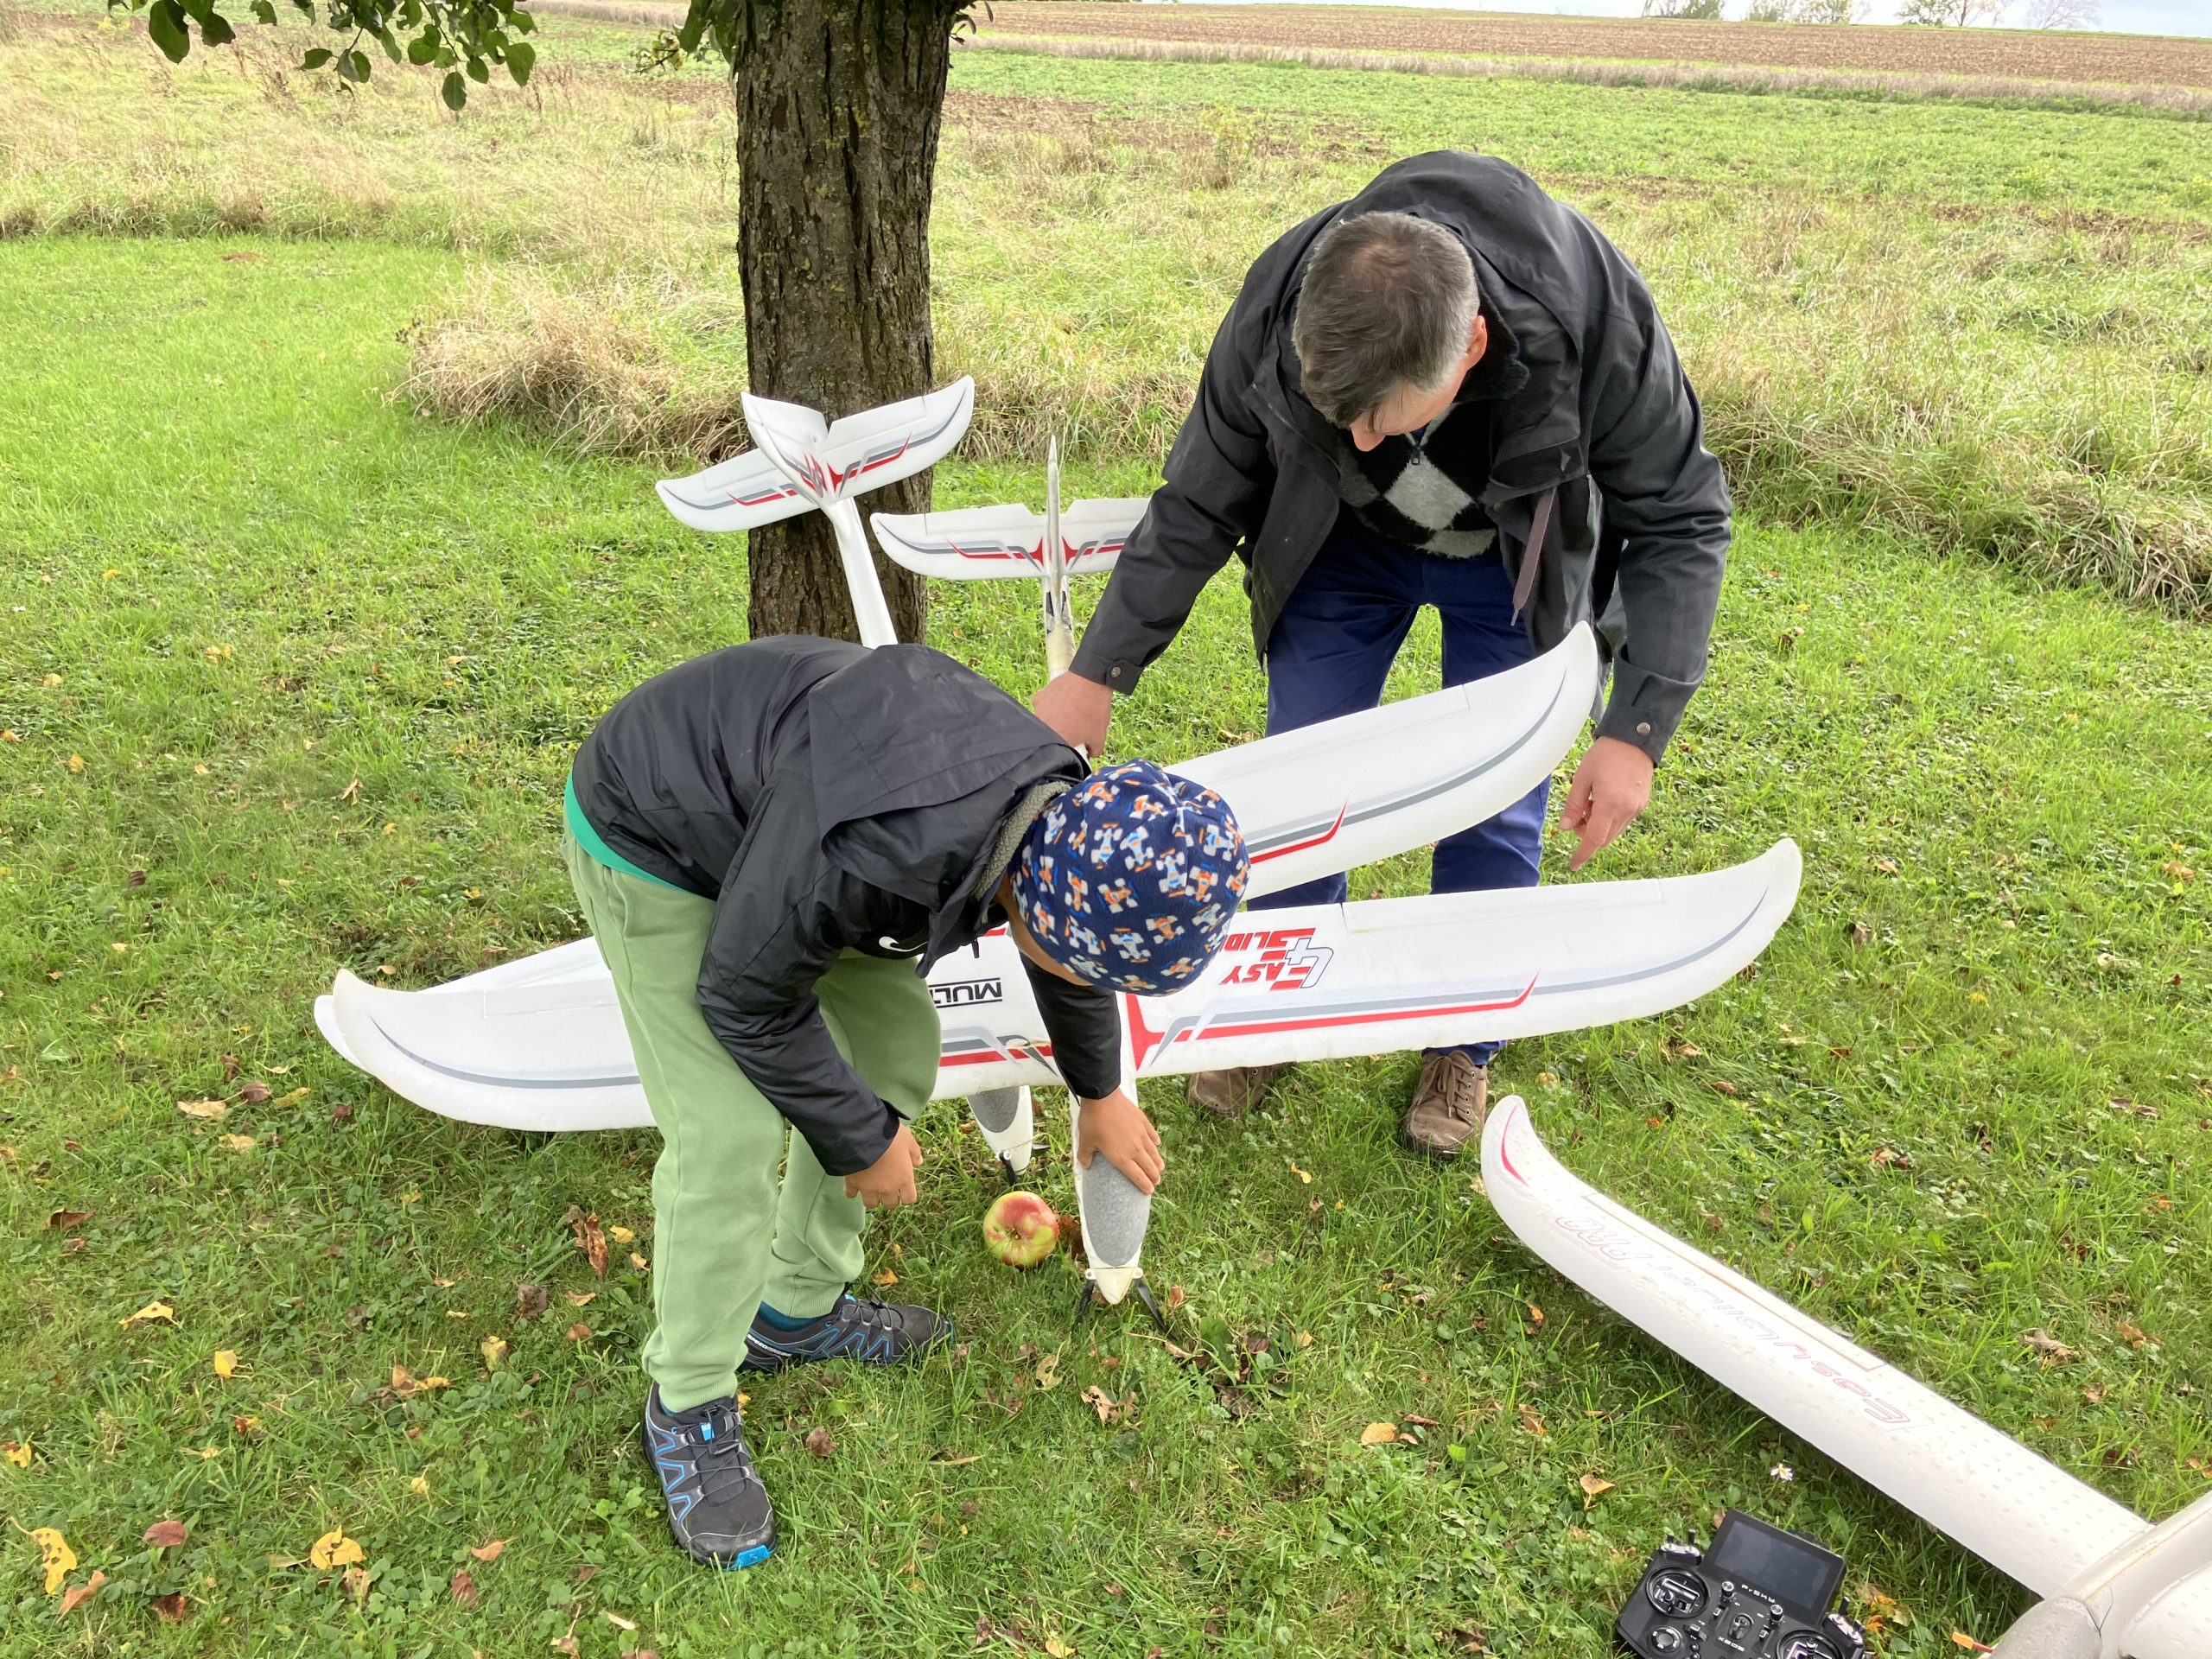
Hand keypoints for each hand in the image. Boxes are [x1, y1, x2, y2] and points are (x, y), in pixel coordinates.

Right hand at [844, 1123, 923, 1208]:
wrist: (865, 1135)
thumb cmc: (890, 1137)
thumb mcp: (908, 1140)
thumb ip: (914, 1153)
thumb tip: (918, 1162)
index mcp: (904, 1178)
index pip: (909, 1199)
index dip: (906, 1196)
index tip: (903, 1190)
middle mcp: (888, 1188)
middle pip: (890, 1204)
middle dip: (889, 1198)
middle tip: (886, 1188)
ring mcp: (869, 1188)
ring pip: (871, 1204)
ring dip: (871, 1198)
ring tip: (870, 1189)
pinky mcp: (853, 1184)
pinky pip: (851, 1194)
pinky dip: (852, 1191)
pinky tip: (853, 1185)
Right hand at [1031, 670, 1112, 756]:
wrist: (1091, 679)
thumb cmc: (1094, 708)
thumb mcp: (1099, 735)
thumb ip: (1093, 751)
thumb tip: (1089, 753)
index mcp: (1056, 740)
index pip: (1056, 753)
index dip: (1066, 750)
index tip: (1074, 745)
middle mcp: (1042, 727)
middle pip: (1048, 738)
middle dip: (1059, 736)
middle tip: (1072, 728)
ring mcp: (1037, 712)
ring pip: (1043, 722)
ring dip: (1053, 721)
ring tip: (1069, 713)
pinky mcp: (1038, 698)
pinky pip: (1042, 708)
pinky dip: (1050, 707)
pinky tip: (1062, 703)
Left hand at [1075, 1090, 1164, 1194]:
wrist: (1103, 1097)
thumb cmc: (1093, 1121)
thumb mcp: (1085, 1141)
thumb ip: (1085, 1156)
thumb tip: (1086, 1165)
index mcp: (1121, 1157)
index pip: (1137, 1176)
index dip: (1144, 1185)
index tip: (1149, 1191)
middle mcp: (1134, 1149)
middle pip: (1149, 1167)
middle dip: (1154, 1177)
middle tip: (1156, 1182)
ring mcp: (1141, 1135)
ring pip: (1153, 1152)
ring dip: (1157, 1162)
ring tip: (1160, 1167)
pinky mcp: (1143, 1122)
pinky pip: (1152, 1135)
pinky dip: (1155, 1142)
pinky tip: (1156, 1144)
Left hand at [1558, 736, 1654, 871]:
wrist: (1635, 738)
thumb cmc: (1606, 754)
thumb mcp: (1582, 778)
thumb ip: (1573, 805)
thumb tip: (1565, 827)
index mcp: (1610, 804)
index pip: (1594, 840)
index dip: (1582, 854)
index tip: (1574, 864)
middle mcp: (1626, 810)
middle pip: (1604, 838)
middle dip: (1588, 835)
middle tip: (1577, 816)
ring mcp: (1637, 808)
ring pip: (1614, 831)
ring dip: (1599, 826)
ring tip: (1591, 801)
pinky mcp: (1642, 803)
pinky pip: (1623, 820)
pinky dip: (1610, 818)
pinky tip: (1603, 798)